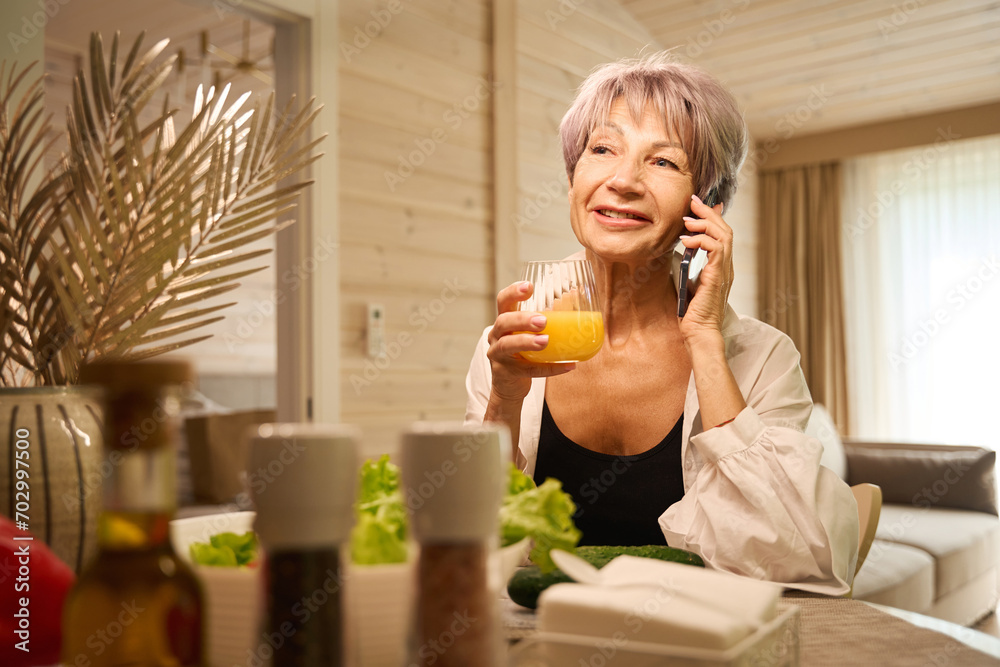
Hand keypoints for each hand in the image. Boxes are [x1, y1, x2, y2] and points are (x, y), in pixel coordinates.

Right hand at [487, 281, 575, 403]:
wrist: (510, 386)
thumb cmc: (524, 354)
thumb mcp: (529, 334)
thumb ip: (548, 317)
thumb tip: (576, 294)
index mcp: (504, 322)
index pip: (503, 301)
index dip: (513, 292)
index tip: (529, 286)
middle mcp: (496, 336)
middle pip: (503, 321)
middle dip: (522, 319)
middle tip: (542, 320)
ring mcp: (498, 355)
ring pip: (508, 345)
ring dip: (527, 341)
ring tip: (545, 341)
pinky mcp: (506, 373)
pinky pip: (527, 370)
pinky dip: (549, 368)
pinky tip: (567, 365)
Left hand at [677, 194, 733, 343]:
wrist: (699, 332)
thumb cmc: (692, 313)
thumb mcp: (688, 282)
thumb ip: (689, 266)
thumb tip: (682, 250)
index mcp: (721, 267)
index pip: (722, 235)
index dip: (713, 217)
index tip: (700, 206)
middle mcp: (726, 266)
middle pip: (724, 229)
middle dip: (708, 212)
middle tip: (693, 201)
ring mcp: (724, 271)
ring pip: (723, 235)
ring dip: (705, 223)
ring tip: (688, 219)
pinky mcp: (718, 276)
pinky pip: (716, 249)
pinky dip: (701, 239)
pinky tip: (686, 240)